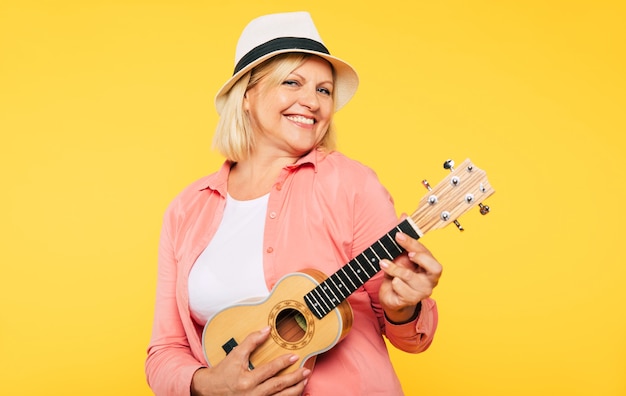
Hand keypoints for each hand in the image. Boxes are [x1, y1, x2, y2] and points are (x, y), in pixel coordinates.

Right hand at [191, 327, 310, 395]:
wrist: (209, 391)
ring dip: (294, 390)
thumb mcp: (235, 355)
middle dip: (294, 378)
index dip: (283, 363)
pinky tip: (294, 391)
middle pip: (278, 387)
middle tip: (306, 370)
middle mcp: (252, 395)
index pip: (269, 371)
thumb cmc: (223, 373)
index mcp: (246, 381)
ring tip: (304, 380)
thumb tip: (267, 329)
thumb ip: (251, 341)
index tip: (295, 357)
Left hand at [379, 224, 442, 323]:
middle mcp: (431, 280)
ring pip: (410, 278)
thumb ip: (403, 236)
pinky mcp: (411, 301)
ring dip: (394, 269)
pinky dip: (394, 284)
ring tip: (384, 264)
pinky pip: (402, 291)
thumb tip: (404, 215)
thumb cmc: (400, 272)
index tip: (399, 235)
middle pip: (435, 268)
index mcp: (431, 266)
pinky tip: (391, 282)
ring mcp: (422, 292)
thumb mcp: (400, 253)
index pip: (428, 253)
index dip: (414, 243)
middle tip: (404, 253)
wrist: (392, 296)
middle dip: (418, 258)